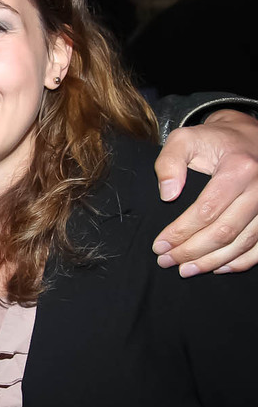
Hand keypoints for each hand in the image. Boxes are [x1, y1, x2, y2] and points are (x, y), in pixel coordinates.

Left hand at [153, 109, 257, 275]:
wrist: (248, 136)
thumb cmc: (212, 140)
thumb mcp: (185, 139)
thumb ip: (169, 162)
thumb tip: (167, 194)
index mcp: (238, 169)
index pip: (206, 211)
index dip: (180, 232)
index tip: (159, 245)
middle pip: (224, 231)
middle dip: (192, 252)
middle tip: (166, 261)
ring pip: (244, 243)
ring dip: (213, 261)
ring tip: (185, 269)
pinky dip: (241, 261)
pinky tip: (219, 268)